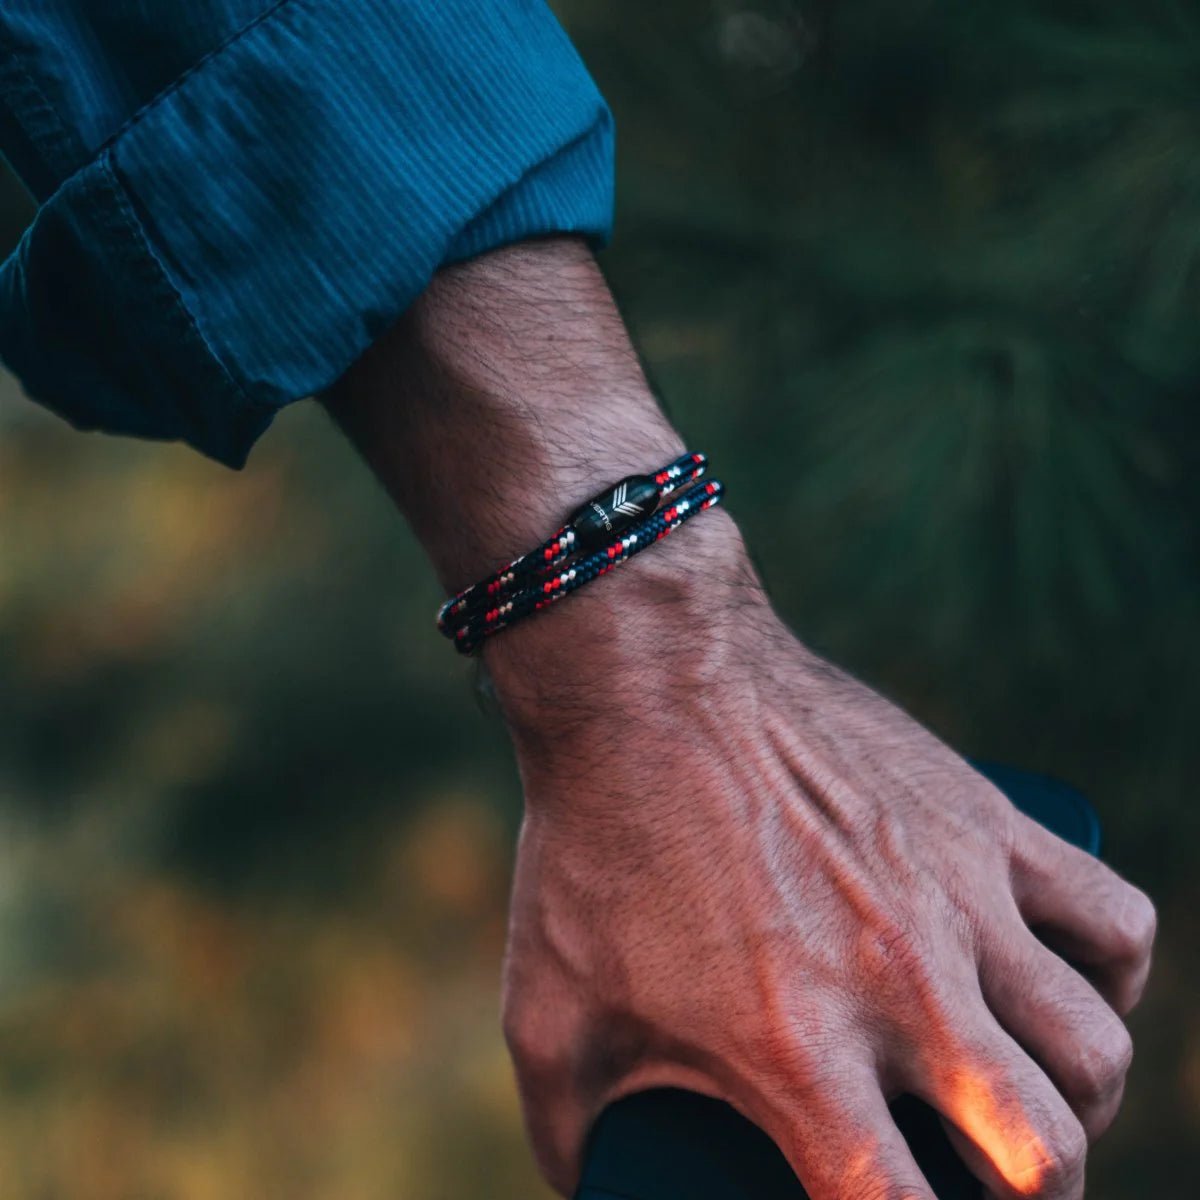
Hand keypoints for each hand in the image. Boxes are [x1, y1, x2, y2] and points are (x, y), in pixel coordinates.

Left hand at [322, 237, 1155, 1199]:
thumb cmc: (591, 841)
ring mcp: (955, 898)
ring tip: (1016, 1083)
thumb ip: (564, 1127)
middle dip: (1025, 1193)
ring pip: (1094, 1051)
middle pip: (1046, 1158)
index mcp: (796, 1053)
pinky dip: (1111, 971)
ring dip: (1072, 1094)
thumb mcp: (548, 1005)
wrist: (647, 680)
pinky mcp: (981, 820)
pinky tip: (1057, 976)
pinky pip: (1114, 918)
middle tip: (975, 1171)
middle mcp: (900, 988)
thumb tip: (589, 1191)